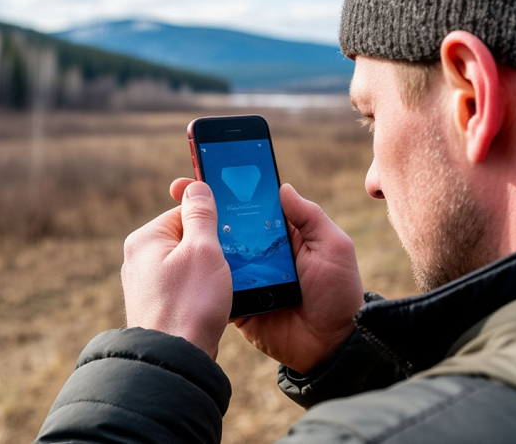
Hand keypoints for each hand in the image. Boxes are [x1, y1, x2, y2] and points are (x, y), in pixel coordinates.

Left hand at [121, 181, 231, 359]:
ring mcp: (146, 285)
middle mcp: (139, 259)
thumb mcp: (204, 250)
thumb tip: (196, 186)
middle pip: (187, 238)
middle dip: (212, 249)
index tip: (231, 234)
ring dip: (210, 272)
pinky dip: (202, 290)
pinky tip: (213, 303)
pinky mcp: (157, 306)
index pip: (184, 212)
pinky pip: (185, 286)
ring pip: (189, 264)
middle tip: (230, 263)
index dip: (212, 222)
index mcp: (145, 239)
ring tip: (221, 287)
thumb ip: (201, 215)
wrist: (176, 360)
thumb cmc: (190, 304)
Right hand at [170, 178, 362, 373]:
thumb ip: (310, 217)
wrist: (332, 345)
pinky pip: (215, 284)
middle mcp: (262, 252)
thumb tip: (281, 187)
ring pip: (217, 253)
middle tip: (179, 190)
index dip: (233, 188)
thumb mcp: (333, 247)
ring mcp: (247, 277)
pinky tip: (183, 260)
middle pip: (229, 225)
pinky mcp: (237, 301)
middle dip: (204, 208)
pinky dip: (202, 275)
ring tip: (175, 221)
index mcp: (284, 233)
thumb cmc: (339, 293)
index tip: (208, 169)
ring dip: (198, 239)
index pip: (253, 204)